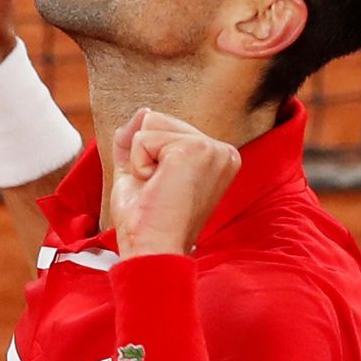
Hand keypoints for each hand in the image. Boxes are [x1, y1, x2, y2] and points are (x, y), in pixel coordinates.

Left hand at [110, 109, 240, 258]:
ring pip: (149, 124)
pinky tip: (156, 187)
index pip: (164, 127)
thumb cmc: (146, 221)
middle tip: (158, 191)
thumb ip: (137, 140)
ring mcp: (213, 149)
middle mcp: (223, 152)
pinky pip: (143, 138)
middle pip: (157, 119)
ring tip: (158, 189)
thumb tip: (142, 111)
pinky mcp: (195, 150)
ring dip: (141, 160)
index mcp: (217, 158)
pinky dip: (138, 164)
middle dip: (144, 156)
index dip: (148, 158)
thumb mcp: (137, 172)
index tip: (162, 190)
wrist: (151, 250)